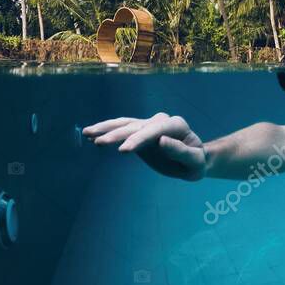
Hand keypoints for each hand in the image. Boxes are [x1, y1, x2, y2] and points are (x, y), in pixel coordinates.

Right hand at [83, 113, 206, 180]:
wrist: (194, 159)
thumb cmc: (197, 163)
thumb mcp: (195, 162)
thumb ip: (181, 152)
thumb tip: (162, 140)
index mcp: (176, 125)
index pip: (155, 130)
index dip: (139, 139)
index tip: (123, 151)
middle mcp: (162, 121)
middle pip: (137, 126)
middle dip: (118, 134)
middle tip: (99, 143)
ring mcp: (150, 124)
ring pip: (126, 124)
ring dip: (107, 128)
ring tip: (87, 133)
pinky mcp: (140, 131)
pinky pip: (122, 129)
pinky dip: (108, 130)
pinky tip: (91, 134)